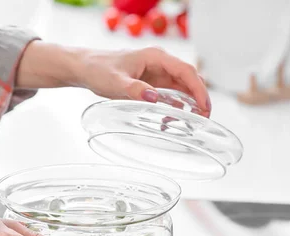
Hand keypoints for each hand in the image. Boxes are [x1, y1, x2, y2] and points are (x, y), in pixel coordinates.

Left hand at [75, 47, 210, 116]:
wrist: (85, 68)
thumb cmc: (98, 69)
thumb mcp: (115, 82)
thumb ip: (134, 89)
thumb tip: (154, 97)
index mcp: (155, 57)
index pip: (186, 71)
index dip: (198, 89)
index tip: (204, 106)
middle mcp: (160, 63)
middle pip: (188, 79)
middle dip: (199, 98)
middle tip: (203, 119)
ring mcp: (157, 74)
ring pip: (181, 88)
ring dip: (188, 105)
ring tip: (190, 123)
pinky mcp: (151, 83)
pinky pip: (169, 95)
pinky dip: (173, 107)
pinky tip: (169, 121)